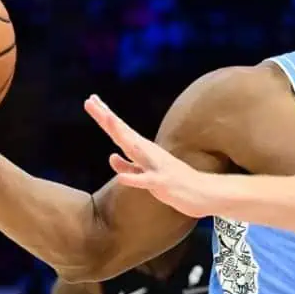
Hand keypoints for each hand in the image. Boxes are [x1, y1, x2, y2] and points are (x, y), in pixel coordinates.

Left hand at [84, 94, 213, 216]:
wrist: (204, 193)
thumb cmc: (175, 183)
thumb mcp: (147, 174)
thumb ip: (130, 167)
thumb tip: (111, 157)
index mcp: (144, 151)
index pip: (121, 131)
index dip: (105, 116)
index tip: (91, 100)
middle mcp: (149, 153)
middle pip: (123, 134)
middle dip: (106, 118)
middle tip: (90, 100)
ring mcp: (156, 167)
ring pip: (135, 149)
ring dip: (121, 135)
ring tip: (108, 119)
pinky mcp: (163, 183)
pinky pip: (146, 181)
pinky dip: (133, 177)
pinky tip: (120, 177)